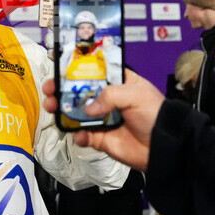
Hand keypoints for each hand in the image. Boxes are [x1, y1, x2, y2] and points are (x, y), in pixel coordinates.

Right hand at [43, 69, 164, 170]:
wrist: (164, 146)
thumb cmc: (156, 114)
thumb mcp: (135, 94)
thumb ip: (110, 96)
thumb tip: (89, 108)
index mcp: (118, 82)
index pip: (93, 72)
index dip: (77, 69)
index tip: (61, 68)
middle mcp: (108, 99)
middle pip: (79, 92)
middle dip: (62, 90)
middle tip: (50, 89)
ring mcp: (102, 119)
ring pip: (76, 113)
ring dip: (62, 110)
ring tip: (52, 107)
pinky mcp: (100, 138)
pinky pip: (82, 135)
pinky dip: (77, 135)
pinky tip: (78, 133)